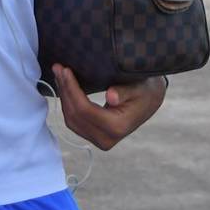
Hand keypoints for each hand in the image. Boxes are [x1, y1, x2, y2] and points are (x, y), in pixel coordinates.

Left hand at [52, 64, 166, 150]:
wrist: (150, 100)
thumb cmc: (145, 89)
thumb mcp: (139, 86)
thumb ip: (125, 91)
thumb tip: (111, 97)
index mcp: (117, 127)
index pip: (84, 109)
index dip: (72, 89)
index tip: (65, 70)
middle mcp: (107, 139)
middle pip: (75, 116)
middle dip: (64, 91)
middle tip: (58, 68)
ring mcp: (100, 141)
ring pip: (71, 120)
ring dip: (63, 97)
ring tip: (59, 75)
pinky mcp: (95, 137)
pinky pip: (75, 122)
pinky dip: (68, 104)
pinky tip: (65, 87)